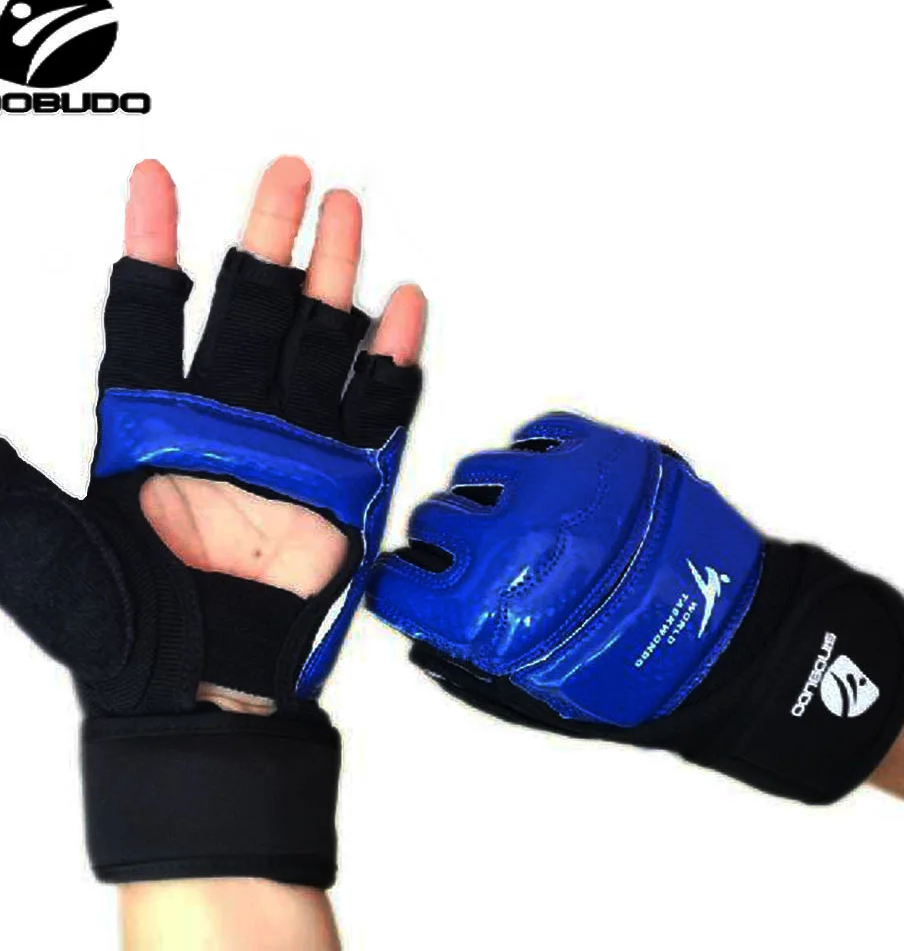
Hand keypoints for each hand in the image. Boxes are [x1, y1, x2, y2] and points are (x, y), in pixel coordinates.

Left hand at [0, 156, 425, 713]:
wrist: (202, 694)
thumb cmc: (121, 634)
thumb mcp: (44, 564)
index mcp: (145, 424)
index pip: (147, 314)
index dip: (151, 243)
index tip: (155, 179)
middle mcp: (219, 420)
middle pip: (248, 306)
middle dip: (268, 236)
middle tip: (286, 175)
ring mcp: (287, 446)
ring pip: (314, 339)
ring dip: (333, 276)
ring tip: (343, 213)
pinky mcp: (342, 481)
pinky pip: (373, 409)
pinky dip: (392, 359)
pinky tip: (401, 307)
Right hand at [367, 411, 903, 804]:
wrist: (733, 639)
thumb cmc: (639, 674)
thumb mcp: (539, 696)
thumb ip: (466, 663)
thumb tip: (418, 628)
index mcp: (492, 608)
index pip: (398, 582)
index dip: (399, 585)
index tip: (410, 583)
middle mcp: (513, 538)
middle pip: (430, 517)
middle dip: (441, 541)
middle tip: (475, 556)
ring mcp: (557, 484)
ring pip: (477, 469)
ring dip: (488, 497)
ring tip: (526, 520)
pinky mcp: (599, 449)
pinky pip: (533, 435)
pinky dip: (532, 458)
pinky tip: (552, 488)